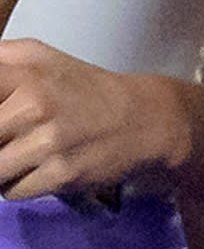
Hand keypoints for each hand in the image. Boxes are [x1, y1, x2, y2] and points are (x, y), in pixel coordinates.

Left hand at [0, 42, 185, 202]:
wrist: (143, 118)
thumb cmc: (81, 88)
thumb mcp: (37, 56)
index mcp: (23, 72)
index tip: (0, 123)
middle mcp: (34, 105)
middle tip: (10, 136)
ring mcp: (48, 142)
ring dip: (0, 168)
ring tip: (19, 154)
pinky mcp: (61, 174)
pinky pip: (11, 192)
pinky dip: (17, 185)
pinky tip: (37, 168)